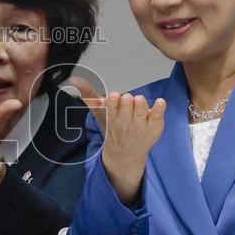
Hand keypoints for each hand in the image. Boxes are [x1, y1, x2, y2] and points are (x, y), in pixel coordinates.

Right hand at [70, 79, 165, 205]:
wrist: (125, 155)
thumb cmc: (114, 127)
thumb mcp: (100, 113)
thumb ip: (89, 94)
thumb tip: (74, 80)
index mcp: (112, 116)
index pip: (112, 105)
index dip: (114, 100)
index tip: (114, 96)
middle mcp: (126, 120)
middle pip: (127, 102)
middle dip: (128, 98)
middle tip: (128, 101)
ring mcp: (140, 124)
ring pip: (140, 107)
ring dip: (140, 102)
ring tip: (139, 103)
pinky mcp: (154, 126)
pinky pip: (157, 115)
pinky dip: (159, 108)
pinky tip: (160, 102)